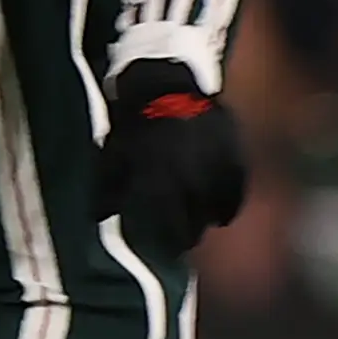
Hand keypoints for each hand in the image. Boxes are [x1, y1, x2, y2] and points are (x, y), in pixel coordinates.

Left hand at [98, 59, 247, 251]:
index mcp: (159, 185)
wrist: (165, 86)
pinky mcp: (233, 153)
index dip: (170, 246)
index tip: (168, 252)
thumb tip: (101, 217)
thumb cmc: (135, 124)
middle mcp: (190, 182)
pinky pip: (237, 188)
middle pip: (195, 225)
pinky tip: (224, 211)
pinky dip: (231, 202)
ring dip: (209, 220)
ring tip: (203, 224)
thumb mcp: (114, 155)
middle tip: (184, 240)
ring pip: (217, 209)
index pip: (169, 230)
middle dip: (189, 236)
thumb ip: (108, 188)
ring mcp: (215, 168)